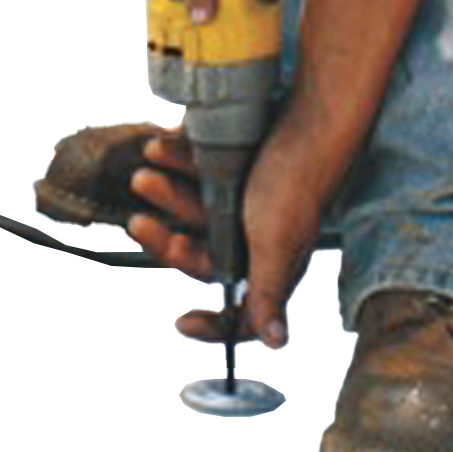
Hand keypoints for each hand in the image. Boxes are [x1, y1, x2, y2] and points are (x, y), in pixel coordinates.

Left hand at [127, 120, 327, 348]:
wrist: (311, 112)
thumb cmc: (301, 175)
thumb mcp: (277, 240)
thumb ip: (270, 292)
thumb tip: (276, 340)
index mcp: (269, 263)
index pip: (242, 311)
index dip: (215, 325)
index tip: (183, 321)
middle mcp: (256, 237)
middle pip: (202, 252)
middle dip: (167, 236)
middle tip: (141, 221)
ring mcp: (246, 203)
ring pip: (195, 207)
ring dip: (167, 188)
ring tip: (148, 168)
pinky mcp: (241, 171)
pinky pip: (200, 174)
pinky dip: (181, 160)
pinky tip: (168, 147)